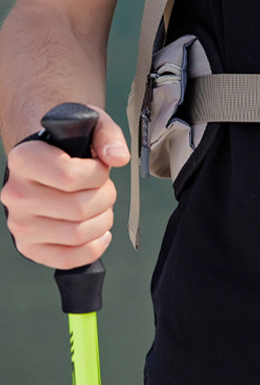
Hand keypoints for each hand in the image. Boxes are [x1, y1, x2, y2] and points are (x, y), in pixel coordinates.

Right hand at [1, 106, 128, 268]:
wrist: (42, 165)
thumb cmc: (67, 145)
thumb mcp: (88, 125)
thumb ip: (107, 135)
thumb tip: (118, 157)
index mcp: (24, 159)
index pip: (68, 175)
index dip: (97, 174)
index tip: (100, 168)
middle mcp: (16, 193)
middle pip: (78, 208)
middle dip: (105, 197)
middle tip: (104, 188)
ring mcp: (20, 224)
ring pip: (77, 234)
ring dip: (103, 220)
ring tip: (100, 207)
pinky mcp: (29, 247)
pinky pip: (68, 259)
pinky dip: (93, 247)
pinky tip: (98, 232)